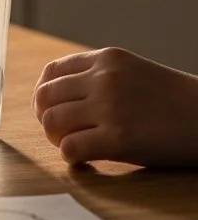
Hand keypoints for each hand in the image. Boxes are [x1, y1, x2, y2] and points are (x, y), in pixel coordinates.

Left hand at [33, 47, 197, 166]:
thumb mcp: (133, 74)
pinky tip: (85, 161)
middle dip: (47, 118)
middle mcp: (103, 78)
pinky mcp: (118, 138)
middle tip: (61, 133)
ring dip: (56, 138)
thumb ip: (97, 79)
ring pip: (51, 122)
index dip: (45, 96)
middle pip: (45, 97)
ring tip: (74, 145)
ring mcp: (110, 107)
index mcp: (106, 59)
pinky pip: (71, 149)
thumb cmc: (174, 102)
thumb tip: (54, 101)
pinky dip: (71, 158)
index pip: (52, 73)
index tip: (52, 111)